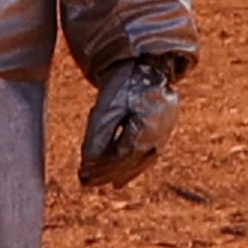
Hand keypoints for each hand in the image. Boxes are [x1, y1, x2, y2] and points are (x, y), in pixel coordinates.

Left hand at [77, 60, 183, 189]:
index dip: (101, 167)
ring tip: (98, 183)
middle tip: (85, 182)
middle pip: (130, 162)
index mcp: (146, 127)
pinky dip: (132, 168)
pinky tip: (120, 177)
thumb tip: (87, 163)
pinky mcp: (163, 132)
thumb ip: (97, 134)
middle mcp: (159, 135)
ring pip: (140, 162)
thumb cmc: (124, 82)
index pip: (121, 155)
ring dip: (118, 175)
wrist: (146, 65)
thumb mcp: (106, 106)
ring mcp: (164, 134)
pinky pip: (147, 157)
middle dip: (106, 174)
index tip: (82, 173)